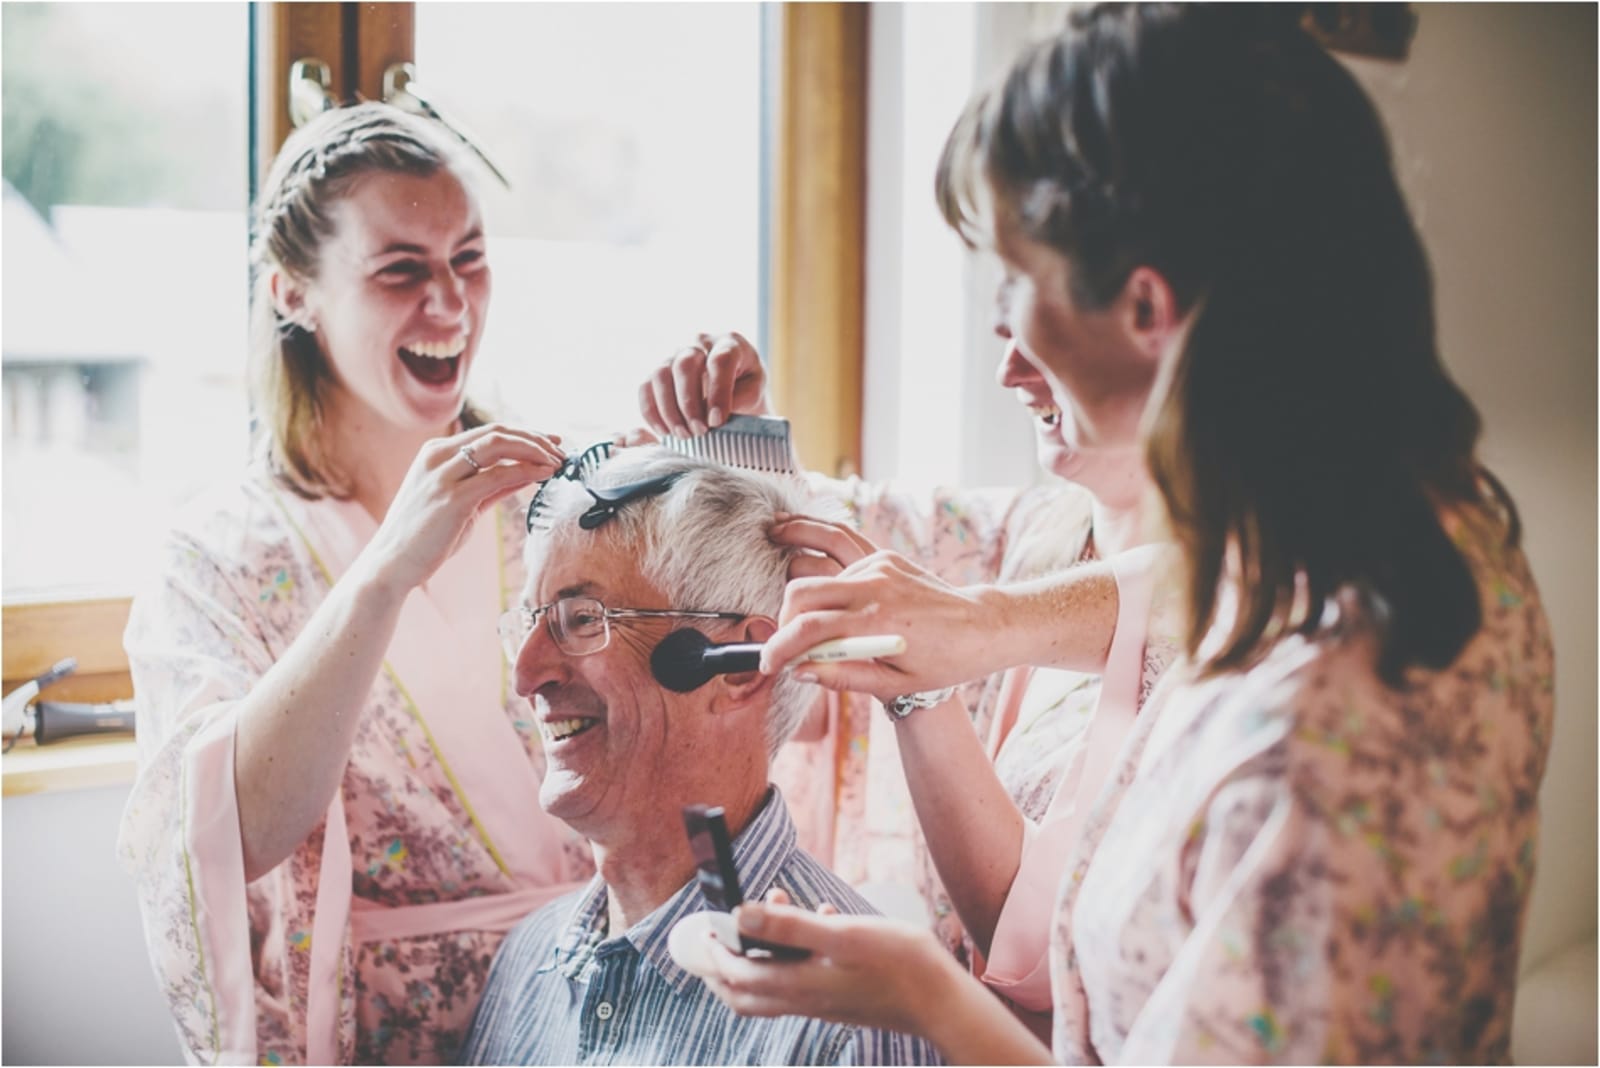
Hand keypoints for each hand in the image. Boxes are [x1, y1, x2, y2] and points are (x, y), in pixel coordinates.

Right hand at [362, 423, 563, 592]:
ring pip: (498, 445)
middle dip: (534, 438)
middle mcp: (437, 456)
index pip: (489, 432)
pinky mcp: (453, 497)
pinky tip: (545, 474)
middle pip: (497, 432)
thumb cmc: (426, 536)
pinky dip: (527, 471)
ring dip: (534, 450)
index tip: (550, 442)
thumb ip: (490, 486)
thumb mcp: (460, 503)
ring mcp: (443, 475)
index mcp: (436, 453)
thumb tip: (526, 474)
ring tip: (558, 462)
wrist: (392, 564)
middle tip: (560, 450)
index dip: (524, 434)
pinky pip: (498, 475)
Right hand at [639, 331, 769, 437]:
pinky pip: (645, 387)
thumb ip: (739, 398)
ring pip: (661, 375)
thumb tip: (713, 415)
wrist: (734, 385)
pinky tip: (664, 432)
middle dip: (689, 403)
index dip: (717, 392)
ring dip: (669, 410)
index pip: (720, 361)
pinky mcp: (659, 370)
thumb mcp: (754, 390)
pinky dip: (651, 412)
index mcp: (729, 343)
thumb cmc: (746, 387)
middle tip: (699, 432)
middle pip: (684, 365)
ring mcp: (674, 353)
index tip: (717, 421)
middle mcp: (698, 342)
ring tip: (683, 435)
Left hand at [693, 890, 958, 1039]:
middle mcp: (806, 999)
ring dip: (762, 954)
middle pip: (746, 994)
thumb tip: (740, 914)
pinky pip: (803, 980)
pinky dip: (796, 955)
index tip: (704, 928)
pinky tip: (825, 919)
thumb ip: (791, 926)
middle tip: (714, 938)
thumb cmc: (900, 964)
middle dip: (722, 968)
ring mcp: (825, 1002)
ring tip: (774, 911)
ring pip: (774, 986)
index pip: (737, 976)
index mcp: (799, 984)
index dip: (714, 954)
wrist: (944, 1002)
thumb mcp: (844, 935)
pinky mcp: (842, 999)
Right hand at [760, 517, 1005, 699]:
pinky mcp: (884, 557)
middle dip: (784, 619)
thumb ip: (841, 676)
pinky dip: (833, 591)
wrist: (983, 626)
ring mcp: (880, 566)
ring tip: (810, 627)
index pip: (808, 629)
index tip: (769, 663)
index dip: (780, 647)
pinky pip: (842, 569)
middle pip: (802, 592)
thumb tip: (799, 671)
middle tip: (788, 644)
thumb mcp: (893, 682)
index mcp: (878, 621)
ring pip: (818, 576)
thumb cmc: (943, 663)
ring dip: (806, 603)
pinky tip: (842, 610)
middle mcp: (876, 586)